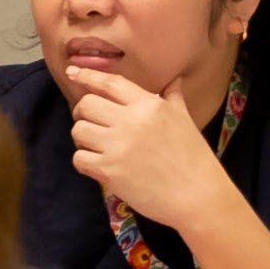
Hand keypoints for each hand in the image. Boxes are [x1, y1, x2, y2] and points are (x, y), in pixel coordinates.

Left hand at [63, 66, 234, 231]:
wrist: (197, 196)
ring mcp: (118, 146)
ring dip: (83, 138)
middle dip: (83, 112)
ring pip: (78, 130)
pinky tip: (98, 165)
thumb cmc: (193, 158)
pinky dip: (84, 161)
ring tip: (98, 146)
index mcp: (149, 105)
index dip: (87, 76)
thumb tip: (174, 81)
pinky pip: (79, 158)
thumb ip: (172, 98)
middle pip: (86, 105)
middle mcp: (131, 121)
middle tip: (92, 123)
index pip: (110, 83)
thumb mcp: (185, 120)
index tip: (72, 72)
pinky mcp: (109, 171)